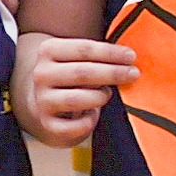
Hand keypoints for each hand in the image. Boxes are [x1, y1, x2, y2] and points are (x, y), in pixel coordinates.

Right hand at [13, 31, 138, 144]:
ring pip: (77, 99)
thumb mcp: (78, 58)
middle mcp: (42, 74)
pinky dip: (89, 121)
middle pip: (82, 72)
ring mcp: (42, 100)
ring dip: (100, 96)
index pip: (84, 49)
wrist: (44, 103)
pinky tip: (93, 114)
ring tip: (107, 94)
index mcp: (48, 50)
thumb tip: (129, 60)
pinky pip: (74, 126)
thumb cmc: (71, 77)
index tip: (131, 56)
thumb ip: (98, 56)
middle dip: (113, 73)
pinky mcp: (47, 123)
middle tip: (133, 74)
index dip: (111, 53)